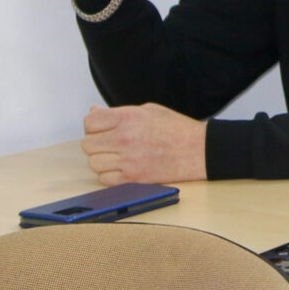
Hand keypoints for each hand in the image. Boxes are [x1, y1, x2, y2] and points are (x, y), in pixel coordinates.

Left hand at [80, 104, 207, 183]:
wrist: (200, 151)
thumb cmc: (178, 130)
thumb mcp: (149, 111)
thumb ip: (119, 113)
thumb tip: (94, 114)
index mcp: (129, 118)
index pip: (90, 123)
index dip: (94, 126)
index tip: (103, 129)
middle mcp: (125, 138)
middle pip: (88, 145)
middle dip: (97, 143)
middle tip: (111, 143)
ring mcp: (129, 160)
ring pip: (94, 163)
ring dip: (103, 160)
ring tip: (118, 156)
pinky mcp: (134, 178)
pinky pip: (105, 179)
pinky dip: (110, 175)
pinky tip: (123, 167)